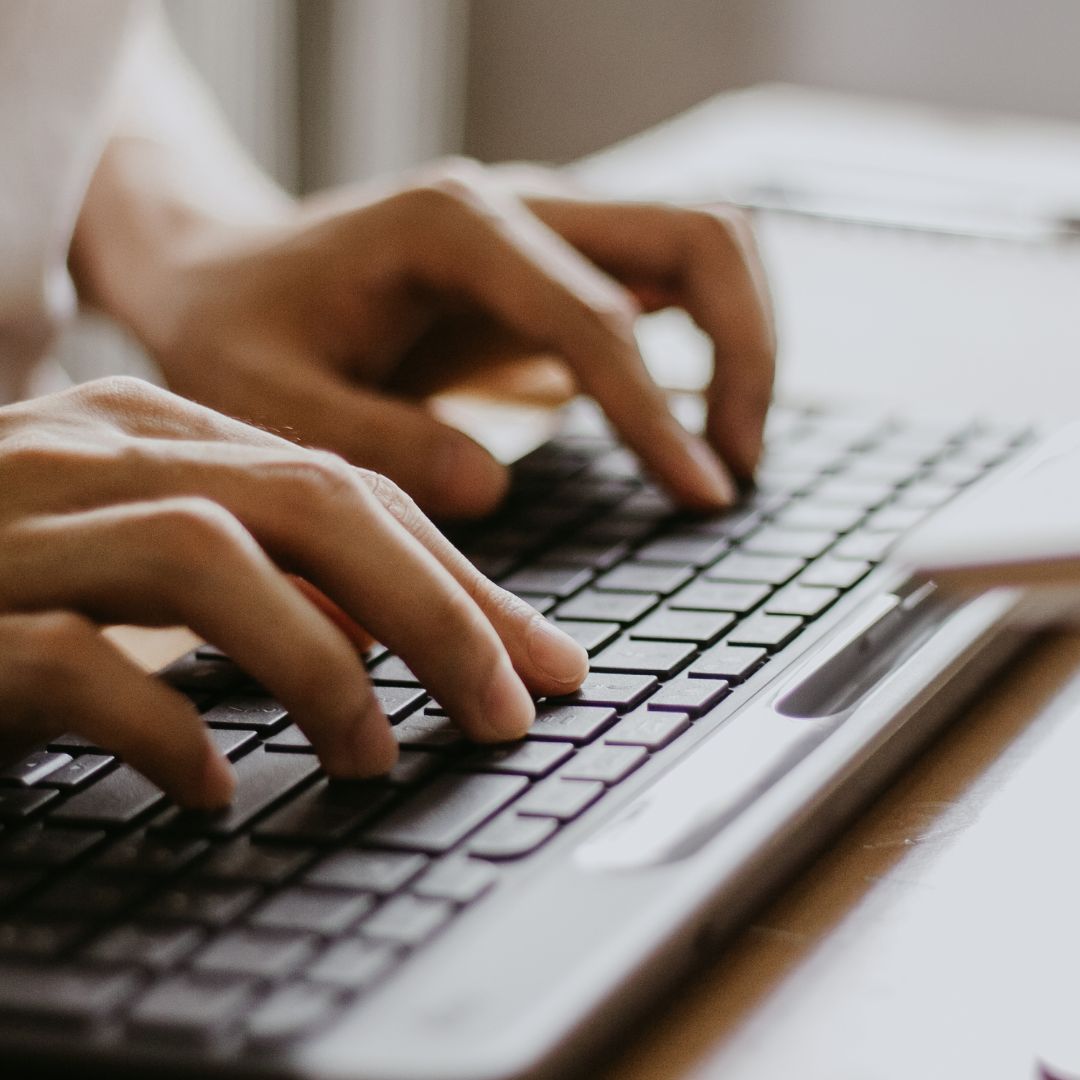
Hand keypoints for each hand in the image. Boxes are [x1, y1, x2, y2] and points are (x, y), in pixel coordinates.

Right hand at [0, 377, 586, 806]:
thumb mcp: (144, 564)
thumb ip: (257, 575)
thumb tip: (388, 639)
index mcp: (153, 431)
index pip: (349, 491)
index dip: (462, 579)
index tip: (542, 663)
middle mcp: (90, 457)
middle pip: (311, 504)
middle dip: (437, 609)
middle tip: (509, 710)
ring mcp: (11, 530)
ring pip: (208, 557)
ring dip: (321, 666)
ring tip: (378, 755)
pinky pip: (70, 662)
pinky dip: (164, 728)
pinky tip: (215, 790)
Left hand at [75, 149, 773, 518]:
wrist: (222, 277)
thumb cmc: (239, 335)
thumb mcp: (270, 398)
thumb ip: (376, 440)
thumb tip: (494, 487)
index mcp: (453, 227)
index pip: (598, 316)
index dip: (657, 413)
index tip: (700, 494)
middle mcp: (520, 206)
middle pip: (700, 236)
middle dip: (747, 352)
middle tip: (733, 470)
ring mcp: (547, 228)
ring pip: (705, 245)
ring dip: (745, 342)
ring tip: (729, 455)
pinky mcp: (555, 265)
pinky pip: (669, 283)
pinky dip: (707, 345)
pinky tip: (685, 429)